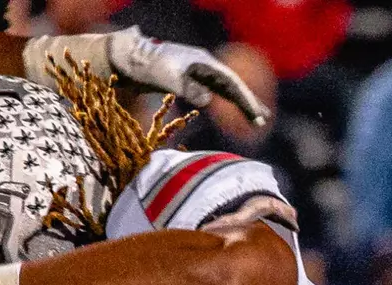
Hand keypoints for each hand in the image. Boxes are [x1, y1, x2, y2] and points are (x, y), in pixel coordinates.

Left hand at [106, 28, 269, 124]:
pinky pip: (214, 91)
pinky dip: (225, 101)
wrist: (128, 59)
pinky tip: (232, 109)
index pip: (231, 82)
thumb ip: (188, 88)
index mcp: (203, 61)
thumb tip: (208, 100)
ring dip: (240, 102)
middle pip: (232, 84)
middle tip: (263, 119)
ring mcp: (197, 72)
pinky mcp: (189, 80)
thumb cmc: (147, 66)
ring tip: (256, 116)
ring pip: (225, 88)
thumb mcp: (168, 77)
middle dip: (248, 102)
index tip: (256, 115)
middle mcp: (204, 65)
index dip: (245, 99)